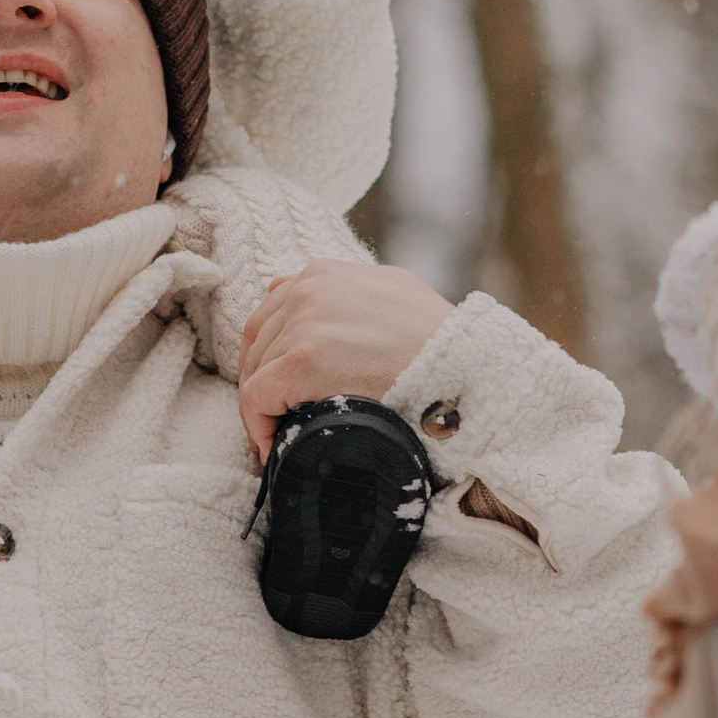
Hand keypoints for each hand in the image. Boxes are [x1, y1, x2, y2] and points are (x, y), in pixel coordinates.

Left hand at [236, 261, 452, 460]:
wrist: (461, 364)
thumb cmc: (435, 337)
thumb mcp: (390, 291)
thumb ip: (349, 292)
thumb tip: (315, 307)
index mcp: (323, 273)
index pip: (272, 312)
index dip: (271, 354)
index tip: (279, 387)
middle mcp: (307, 290)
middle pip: (257, 342)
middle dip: (263, 381)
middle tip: (275, 417)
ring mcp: (303, 324)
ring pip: (256, 372)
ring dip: (263, 407)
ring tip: (279, 435)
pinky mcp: (303, 361)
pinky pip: (258, 398)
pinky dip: (259, 425)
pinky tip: (275, 445)